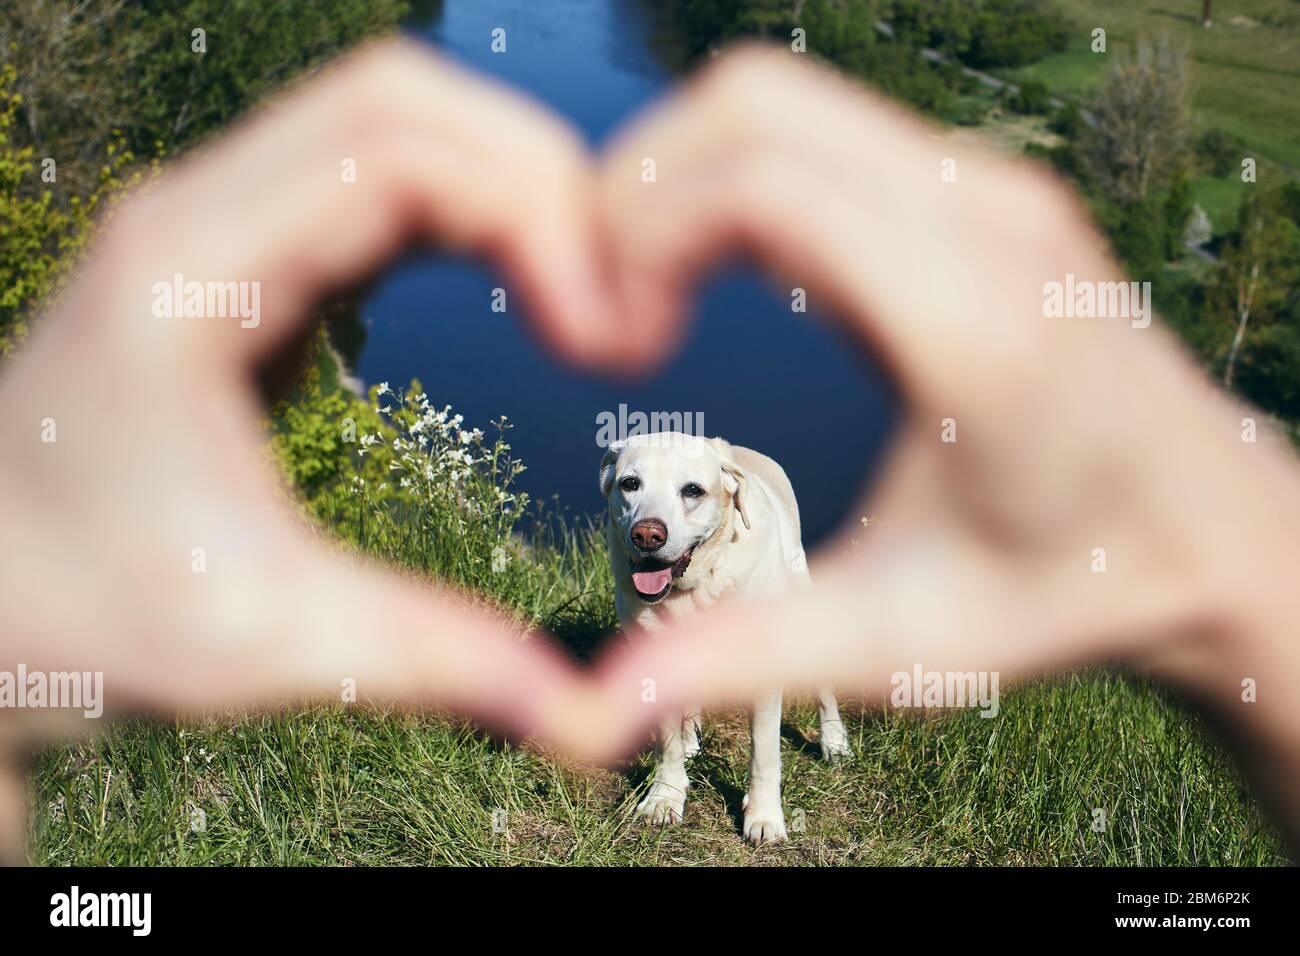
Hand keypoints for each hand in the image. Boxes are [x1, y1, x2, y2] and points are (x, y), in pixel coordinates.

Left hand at [0, 41, 621, 861]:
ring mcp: (214, 222)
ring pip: (393, 119)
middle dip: (540, 177)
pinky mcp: (242, 255)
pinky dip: (467, 208)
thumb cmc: (80, 622)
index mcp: (186, 277)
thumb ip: (437, 662)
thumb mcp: (266, 644)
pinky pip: (374, 176)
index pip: (392, 150)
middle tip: (616, 300)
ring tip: (584, 293)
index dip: (534, 214)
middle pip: (402, 98)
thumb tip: (591, 718)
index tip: (604, 332)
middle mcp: (193, 215)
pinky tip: (518, 287)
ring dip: (508, 183)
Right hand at [588, 48, 1299, 841]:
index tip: (616, 347)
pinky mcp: (979, 187)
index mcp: (971, 327)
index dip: (641, 239)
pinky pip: (819, 127)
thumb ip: (747, 657)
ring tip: (649, 294)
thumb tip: (604, 706)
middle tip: (609, 311)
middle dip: (635, 186)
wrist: (1206, 532)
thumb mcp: (900, 641)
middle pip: (749, 104)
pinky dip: (734, 171)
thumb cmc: (1063, 593)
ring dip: (680, 172)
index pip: (761, 189)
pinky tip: (717, 272)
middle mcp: (987, 222)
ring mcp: (989, 187)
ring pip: (777, 97)